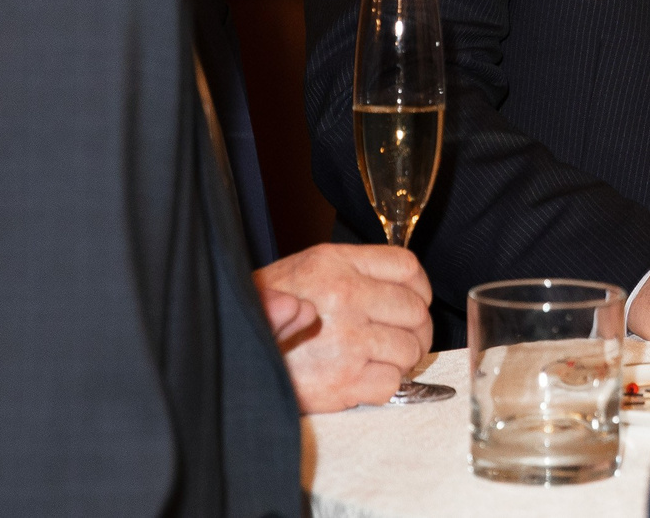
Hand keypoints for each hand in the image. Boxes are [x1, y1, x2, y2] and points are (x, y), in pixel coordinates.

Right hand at [255, 242, 435, 412]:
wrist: (230, 351)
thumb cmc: (266, 311)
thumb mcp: (304, 270)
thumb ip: (354, 269)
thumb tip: (406, 281)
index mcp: (336, 264)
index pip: (406, 267)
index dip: (420, 288)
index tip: (415, 301)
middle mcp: (345, 296)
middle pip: (415, 311)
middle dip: (415, 328)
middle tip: (402, 337)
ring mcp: (346, 340)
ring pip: (409, 349)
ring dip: (402, 358)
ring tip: (381, 358)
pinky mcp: (343, 381)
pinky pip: (392, 382)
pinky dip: (385, 384)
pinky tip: (365, 378)